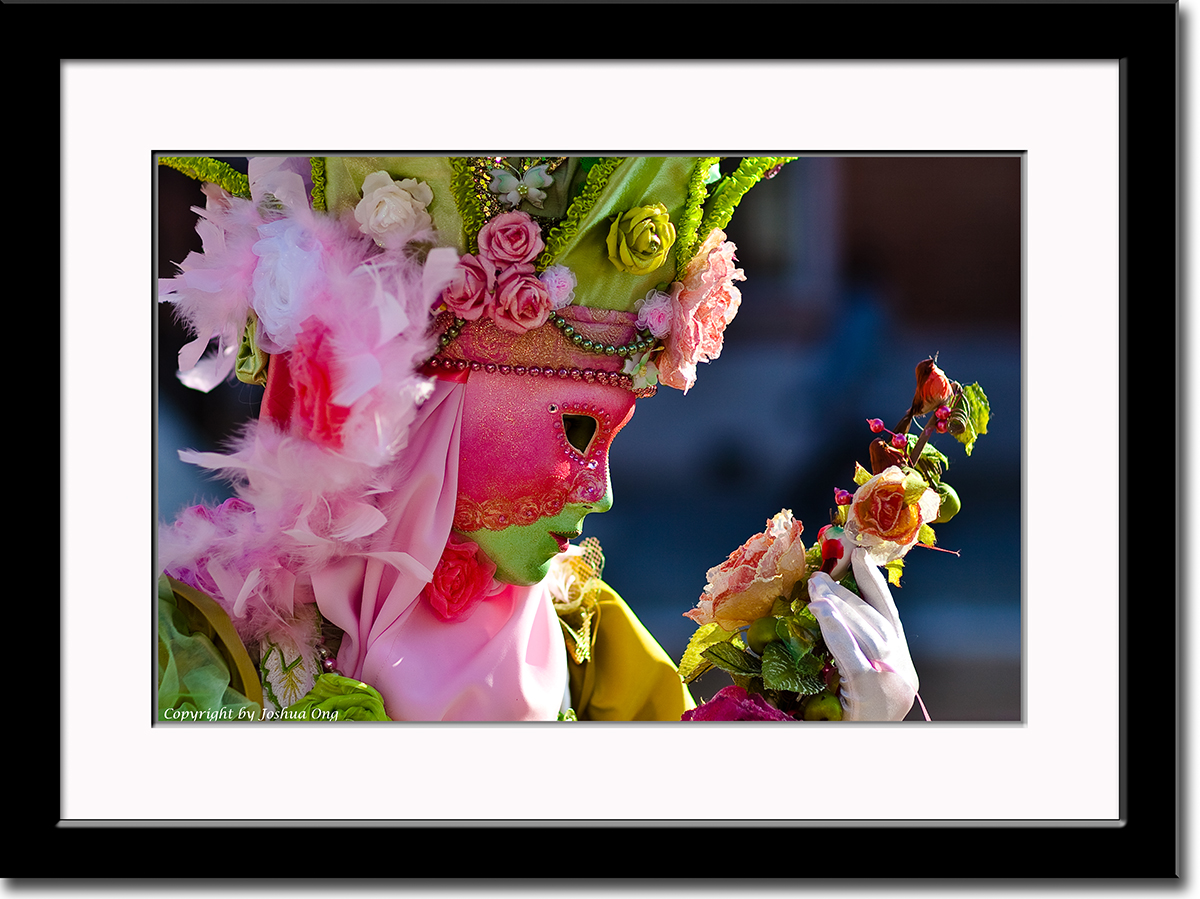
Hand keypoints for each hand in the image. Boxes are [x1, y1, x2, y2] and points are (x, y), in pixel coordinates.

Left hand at [807, 548, 918, 720]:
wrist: (864, 747)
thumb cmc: (855, 719)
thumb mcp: (860, 682)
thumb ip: (854, 652)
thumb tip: (827, 613)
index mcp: (901, 662)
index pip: (888, 612)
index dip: (872, 581)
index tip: (859, 553)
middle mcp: (901, 667)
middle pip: (872, 619)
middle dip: (843, 594)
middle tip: (817, 578)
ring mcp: (891, 679)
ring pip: (863, 631)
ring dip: (837, 606)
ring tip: (815, 589)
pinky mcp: (873, 689)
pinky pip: (852, 653)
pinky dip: (836, 630)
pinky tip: (820, 613)